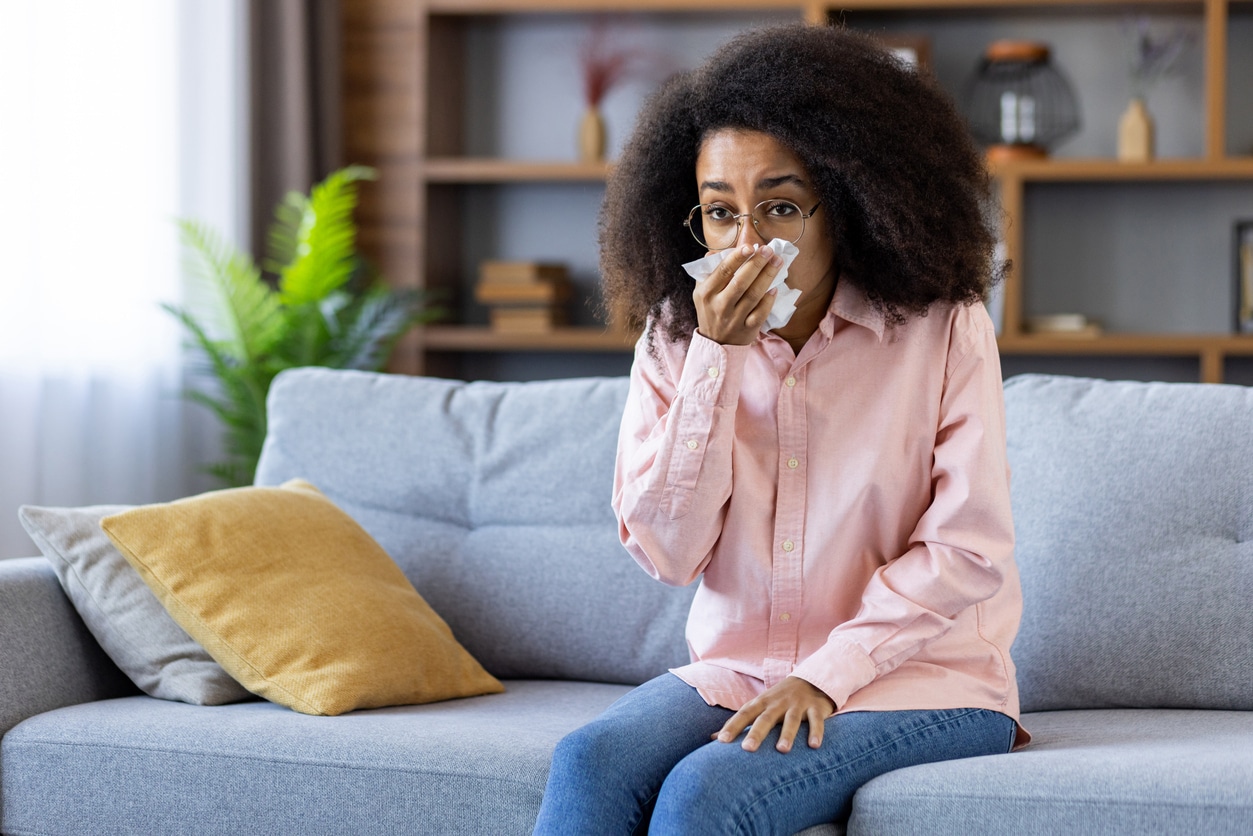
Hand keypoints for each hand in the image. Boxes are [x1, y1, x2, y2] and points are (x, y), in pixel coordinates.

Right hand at [693, 243, 783, 344]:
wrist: (715, 343)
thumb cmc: (710, 311)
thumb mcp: (701, 291)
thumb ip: (707, 271)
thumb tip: (715, 252)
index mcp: (706, 293)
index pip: (723, 271)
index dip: (737, 257)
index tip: (749, 246)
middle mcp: (720, 306)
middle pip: (741, 281)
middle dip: (756, 263)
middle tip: (768, 250)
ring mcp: (734, 318)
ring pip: (753, 295)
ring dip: (767, 276)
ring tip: (777, 261)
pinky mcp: (747, 329)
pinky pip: (761, 313)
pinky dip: (768, 300)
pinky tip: (775, 288)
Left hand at [712, 676, 835, 753]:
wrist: (810, 679)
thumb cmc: (778, 699)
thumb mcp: (758, 706)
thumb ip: (738, 722)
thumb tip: (713, 739)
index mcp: (762, 703)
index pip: (744, 714)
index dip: (733, 726)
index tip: (721, 741)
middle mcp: (778, 703)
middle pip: (765, 718)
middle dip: (757, 733)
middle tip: (747, 749)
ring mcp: (797, 705)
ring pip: (792, 720)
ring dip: (787, 734)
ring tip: (782, 750)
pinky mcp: (816, 708)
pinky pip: (816, 720)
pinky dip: (816, 732)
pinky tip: (814, 746)